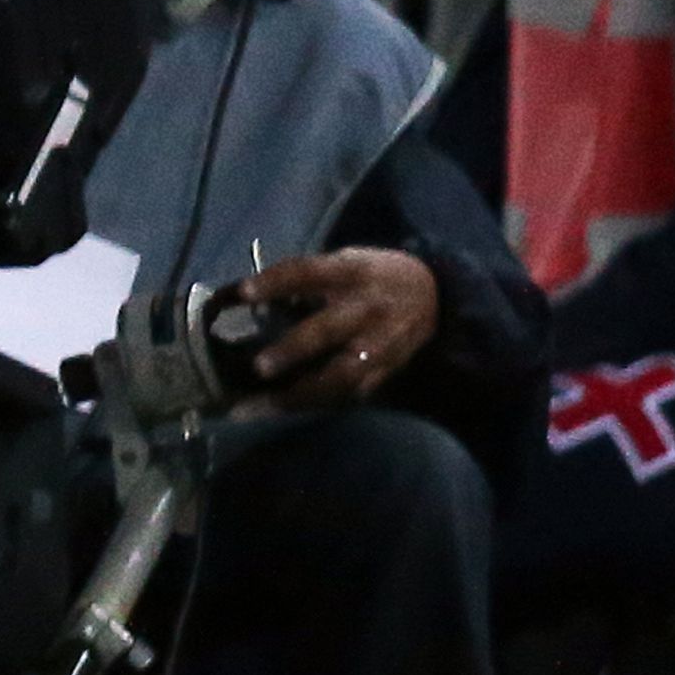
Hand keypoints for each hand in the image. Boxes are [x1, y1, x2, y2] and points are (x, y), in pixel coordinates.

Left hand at [228, 248, 442, 410]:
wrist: (434, 296)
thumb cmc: (370, 276)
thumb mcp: (343, 263)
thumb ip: (302, 281)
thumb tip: (240, 299)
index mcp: (351, 273)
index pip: (308, 273)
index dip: (275, 282)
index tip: (241, 292)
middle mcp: (366, 310)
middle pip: (327, 330)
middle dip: (293, 351)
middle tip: (258, 368)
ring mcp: (378, 346)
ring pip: (340, 375)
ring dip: (299, 394)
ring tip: (260, 406)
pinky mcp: (385, 372)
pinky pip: (348, 394)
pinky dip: (314, 404)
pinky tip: (280, 412)